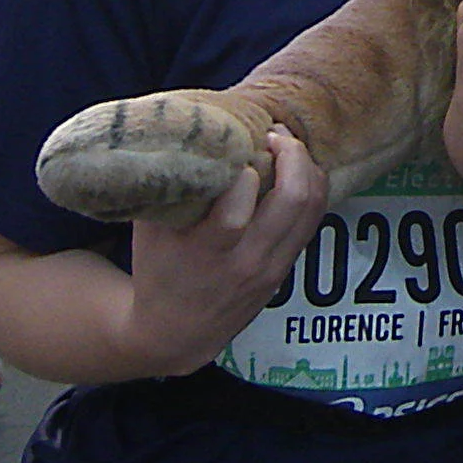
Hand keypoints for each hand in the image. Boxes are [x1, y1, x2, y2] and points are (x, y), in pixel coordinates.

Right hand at [121, 126, 328, 376]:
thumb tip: (175, 130)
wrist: (175, 333)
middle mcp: (246, 262)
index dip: (243, 173)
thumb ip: (165, 187)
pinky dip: (311, 188)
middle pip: (292, 200)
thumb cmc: (157, 271)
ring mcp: (271, 267)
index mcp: (205, 254)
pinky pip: (312, 220)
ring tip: (287, 144)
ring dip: (307, 167)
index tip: (238, 146)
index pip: (235, 212)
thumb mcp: (149, 232)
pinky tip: (296, 170)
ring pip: (312, 207)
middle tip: (275, 132)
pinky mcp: (286, 269)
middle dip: (292, 154)